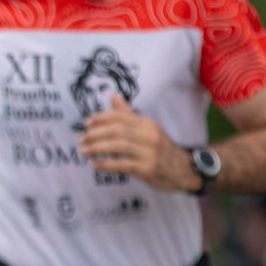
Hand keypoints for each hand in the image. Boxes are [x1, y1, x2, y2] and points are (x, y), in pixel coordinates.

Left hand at [79, 94, 194, 189]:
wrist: (184, 169)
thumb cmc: (159, 148)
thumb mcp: (146, 129)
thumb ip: (127, 114)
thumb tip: (112, 95)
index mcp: (146, 123)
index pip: (120, 116)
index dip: (101, 118)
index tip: (86, 123)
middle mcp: (149, 135)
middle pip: (116, 130)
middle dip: (95, 134)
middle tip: (81, 139)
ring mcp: (149, 152)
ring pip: (118, 146)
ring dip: (96, 148)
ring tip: (84, 151)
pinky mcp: (148, 168)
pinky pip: (123, 164)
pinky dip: (107, 164)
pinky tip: (96, 165)